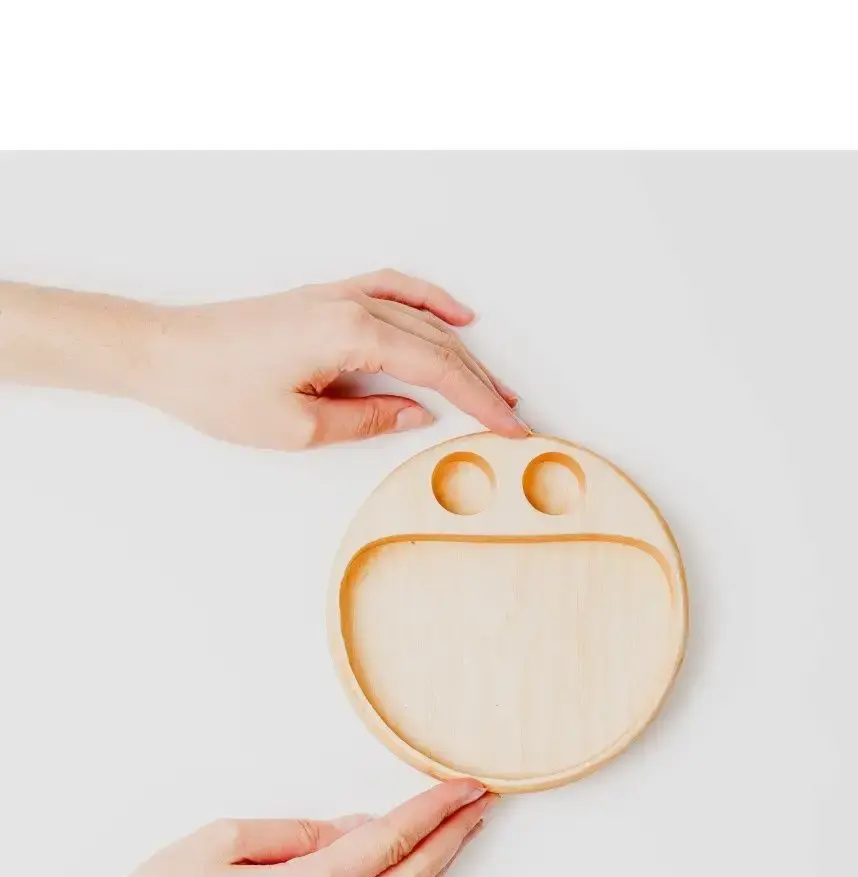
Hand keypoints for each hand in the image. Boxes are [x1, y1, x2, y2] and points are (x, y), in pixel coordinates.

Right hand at [0, 778, 496, 876]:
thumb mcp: (223, 840)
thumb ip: (299, 832)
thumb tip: (355, 829)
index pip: (389, 841)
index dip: (432, 809)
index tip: (464, 785)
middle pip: (409, 876)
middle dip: (451, 833)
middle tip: (480, 799)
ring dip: (443, 871)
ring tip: (469, 834)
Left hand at [142, 269, 529, 446]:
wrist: (167, 353)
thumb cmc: (220, 390)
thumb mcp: (299, 428)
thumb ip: (368, 421)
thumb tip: (417, 414)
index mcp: (351, 335)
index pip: (437, 370)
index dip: (480, 401)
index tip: (511, 427)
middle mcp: (352, 305)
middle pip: (438, 343)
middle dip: (481, 381)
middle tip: (513, 416)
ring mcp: (339, 296)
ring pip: (422, 320)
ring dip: (463, 351)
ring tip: (495, 382)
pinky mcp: (325, 299)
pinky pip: (393, 291)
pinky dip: (429, 302)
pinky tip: (454, 315)